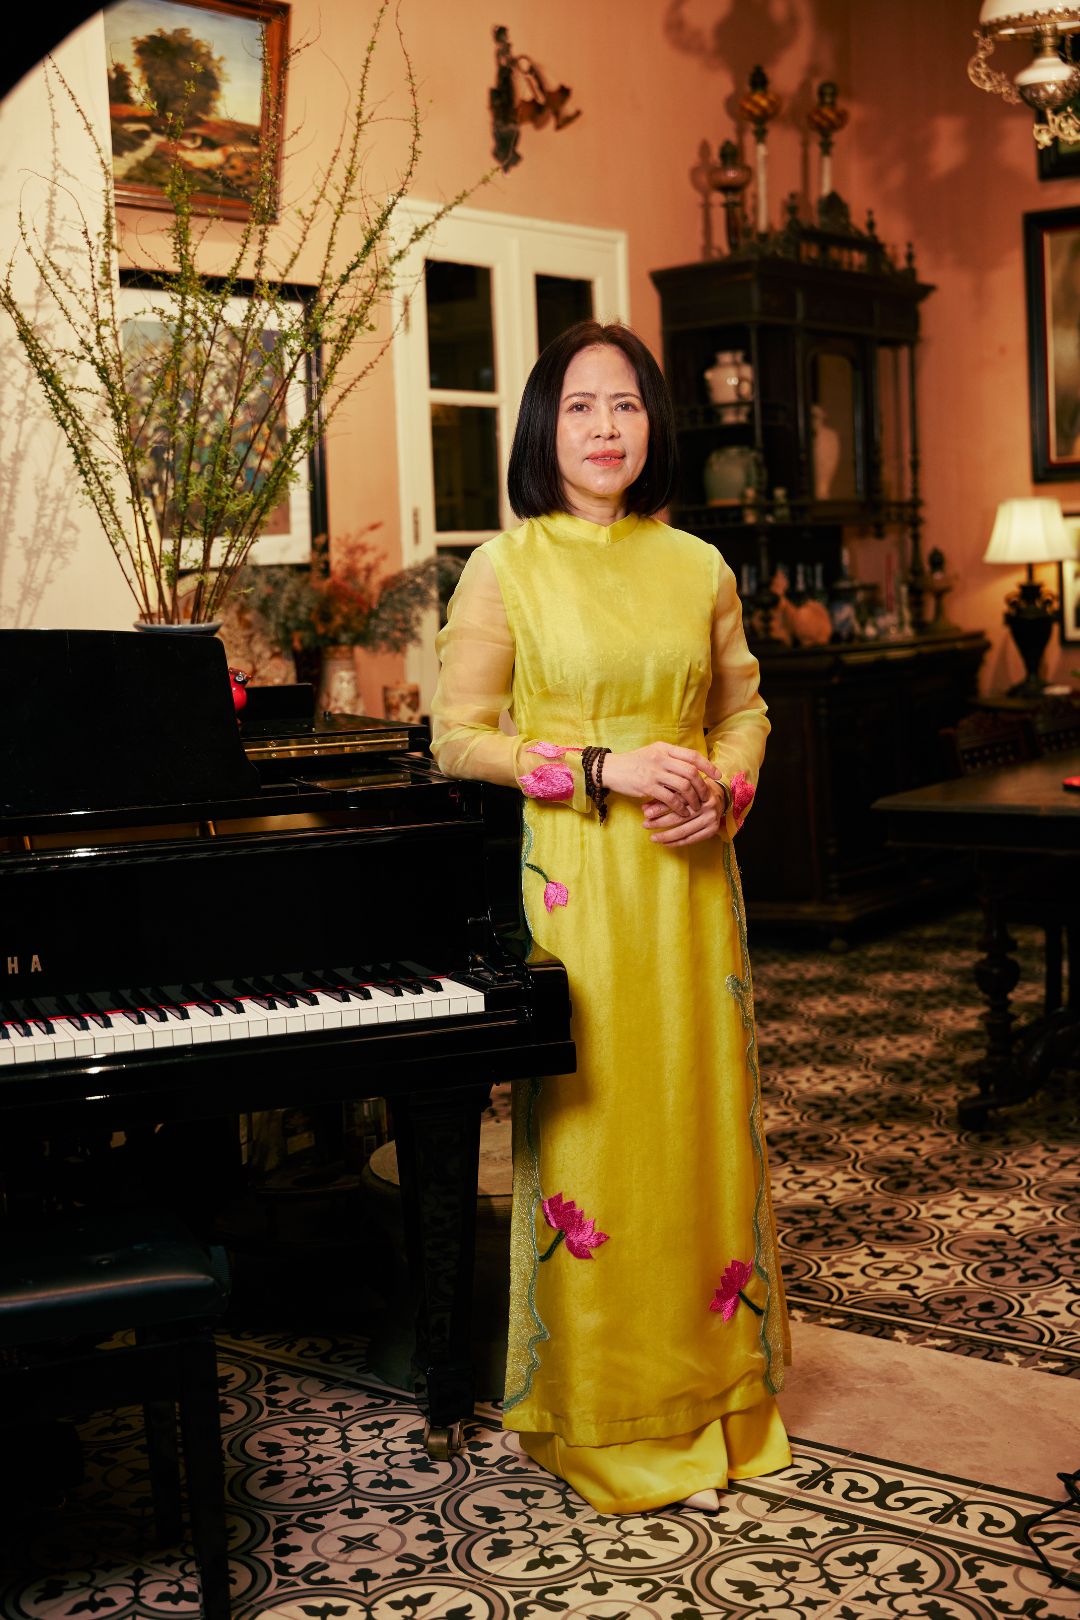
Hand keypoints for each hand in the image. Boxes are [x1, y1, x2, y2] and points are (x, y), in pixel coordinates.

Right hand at [604, 742, 720, 819]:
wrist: (610, 769)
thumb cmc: (633, 763)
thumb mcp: (652, 753)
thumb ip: (670, 758)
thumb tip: (691, 768)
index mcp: (664, 748)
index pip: (692, 755)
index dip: (708, 766)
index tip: (717, 775)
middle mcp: (661, 758)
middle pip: (691, 772)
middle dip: (702, 787)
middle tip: (706, 797)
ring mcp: (654, 772)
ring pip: (683, 786)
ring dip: (693, 799)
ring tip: (695, 807)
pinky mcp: (647, 786)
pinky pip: (671, 798)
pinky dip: (680, 807)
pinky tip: (682, 812)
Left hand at [644, 779, 726, 846]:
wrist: (718, 797)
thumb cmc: (694, 791)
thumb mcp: (680, 789)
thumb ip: (663, 797)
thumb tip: (644, 809)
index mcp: (699, 791)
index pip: (676, 801)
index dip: (660, 807)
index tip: (645, 813)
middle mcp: (707, 805)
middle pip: (679, 817)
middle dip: (660, 822)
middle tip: (645, 825)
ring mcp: (711, 818)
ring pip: (684, 830)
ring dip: (666, 836)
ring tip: (653, 837)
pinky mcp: (712, 830)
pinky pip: (691, 839)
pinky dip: (677, 842)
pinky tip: (665, 843)